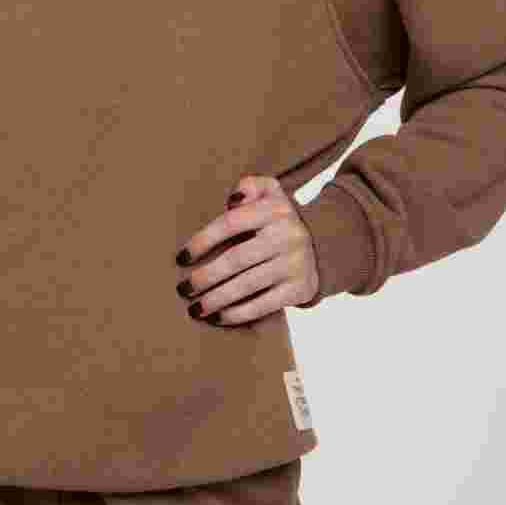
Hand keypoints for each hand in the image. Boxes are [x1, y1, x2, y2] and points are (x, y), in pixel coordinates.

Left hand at [174, 174, 320, 325]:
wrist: (324, 245)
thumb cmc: (280, 219)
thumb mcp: (271, 192)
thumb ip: (249, 187)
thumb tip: (233, 200)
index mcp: (274, 210)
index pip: (230, 224)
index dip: (203, 241)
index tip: (182, 258)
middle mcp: (286, 236)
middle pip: (236, 259)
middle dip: (205, 277)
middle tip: (183, 289)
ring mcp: (294, 264)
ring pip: (247, 285)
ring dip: (216, 300)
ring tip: (195, 309)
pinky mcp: (299, 289)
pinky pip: (263, 305)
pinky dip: (238, 314)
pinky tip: (218, 317)